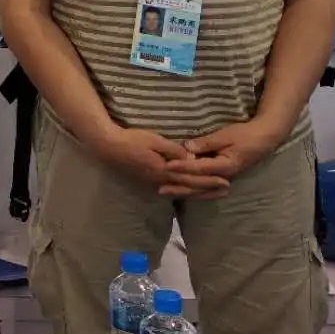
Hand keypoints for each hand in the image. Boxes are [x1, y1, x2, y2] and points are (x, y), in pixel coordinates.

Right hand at [89, 125, 229, 197]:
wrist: (109, 147)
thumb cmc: (132, 140)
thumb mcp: (155, 140)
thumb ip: (174, 150)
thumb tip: (192, 158)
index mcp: (164, 171)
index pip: (192, 178)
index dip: (209, 180)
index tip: (225, 182)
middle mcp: (161, 182)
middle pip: (189, 189)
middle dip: (208, 190)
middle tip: (225, 191)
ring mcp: (154, 183)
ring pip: (180, 192)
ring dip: (198, 193)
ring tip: (211, 193)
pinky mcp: (148, 182)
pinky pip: (172, 190)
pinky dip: (184, 192)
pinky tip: (188, 191)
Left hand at [162, 120, 282, 186]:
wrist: (263, 139)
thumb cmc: (244, 135)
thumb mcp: (225, 136)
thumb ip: (207, 142)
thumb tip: (187, 147)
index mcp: (225, 166)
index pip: (199, 168)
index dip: (182, 167)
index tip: (167, 166)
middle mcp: (224, 176)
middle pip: (198, 185)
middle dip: (179, 187)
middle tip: (160, 188)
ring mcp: (223, 178)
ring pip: (201, 189)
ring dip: (184, 191)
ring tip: (167, 192)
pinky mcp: (222, 177)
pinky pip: (205, 187)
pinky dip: (194, 190)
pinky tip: (182, 191)